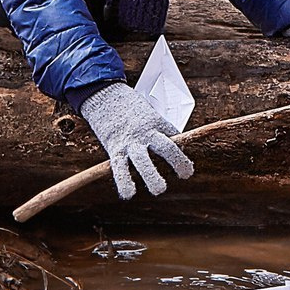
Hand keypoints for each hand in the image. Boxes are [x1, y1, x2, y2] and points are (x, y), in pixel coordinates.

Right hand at [79, 83, 195, 198]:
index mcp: (157, 122)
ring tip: (159, 190)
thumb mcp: (147, 113)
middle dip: (178, 162)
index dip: (181, 151)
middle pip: (167, 147)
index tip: (184, 163)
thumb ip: (157, 129)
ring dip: (152, 177)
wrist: (103, 95)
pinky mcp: (115, 149)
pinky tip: (129, 194)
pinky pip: (120, 169)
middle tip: (186, 174)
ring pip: (143, 161)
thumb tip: (171, 144)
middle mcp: (146, 132)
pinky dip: (124, 182)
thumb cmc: (128, 107)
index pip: (175, 137)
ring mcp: (130, 141)